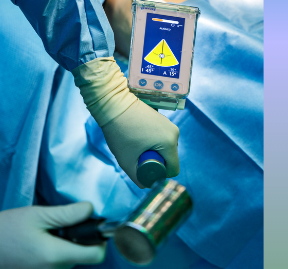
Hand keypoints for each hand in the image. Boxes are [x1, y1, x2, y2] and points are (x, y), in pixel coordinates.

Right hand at [0, 202, 104, 268]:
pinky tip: (39, 243)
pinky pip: (57, 265)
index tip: (91, 226)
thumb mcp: (36, 215)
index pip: (97, 255)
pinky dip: (55, 253)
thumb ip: (66, 214)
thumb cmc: (5, 231)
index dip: (100, 239)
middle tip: (61, 224)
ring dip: (66, 245)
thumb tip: (91, 210)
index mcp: (57, 255)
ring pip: (70, 260)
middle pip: (84, 257)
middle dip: (79, 239)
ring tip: (46, 232)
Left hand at [72, 57, 179, 187]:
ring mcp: (169, 124)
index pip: (172, 169)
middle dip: (155, 162)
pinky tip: (136, 136)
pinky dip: (151, 142)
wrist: (113, 103)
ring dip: (152, 151)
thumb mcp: (126, 159)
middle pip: (168, 158)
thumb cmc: (119, 131)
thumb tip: (145, 185)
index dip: (159, 174)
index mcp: (170, 143)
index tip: (143, 169)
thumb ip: (137, 177)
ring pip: (164, 148)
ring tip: (135, 145)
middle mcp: (174, 132)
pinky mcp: (162, 119)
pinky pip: (161, 138)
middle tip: (136, 156)